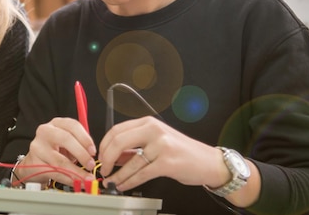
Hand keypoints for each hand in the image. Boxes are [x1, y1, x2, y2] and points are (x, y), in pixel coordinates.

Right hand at [15, 117, 96, 185]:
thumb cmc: (54, 149)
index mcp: (56, 123)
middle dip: (81, 154)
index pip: (72, 125)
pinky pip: (54, 173)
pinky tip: (76, 182)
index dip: (85, 138)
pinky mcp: (35, 163)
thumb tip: (92, 156)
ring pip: (60, 160)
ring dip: (76, 172)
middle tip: (91, 165)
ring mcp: (38, 147)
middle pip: (65, 139)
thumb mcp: (66, 141)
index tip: (93, 151)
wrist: (34, 160)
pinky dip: (68, 179)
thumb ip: (79, 144)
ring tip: (86, 178)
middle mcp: (45, 132)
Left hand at [98, 116, 223, 191]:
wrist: (208, 162)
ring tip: (111, 182)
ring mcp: (161, 146)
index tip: (100, 156)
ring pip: (130, 161)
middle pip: (118, 141)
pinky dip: (129, 182)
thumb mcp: (155, 142)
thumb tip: (111, 156)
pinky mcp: (167, 163)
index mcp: (148, 123)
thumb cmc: (181, 152)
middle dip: (106, 158)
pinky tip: (124, 186)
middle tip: (103, 169)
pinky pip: (141, 174)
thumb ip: (133, 147)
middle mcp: (154, 130)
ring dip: (117, 175)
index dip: (104, 144)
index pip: (117, 130)